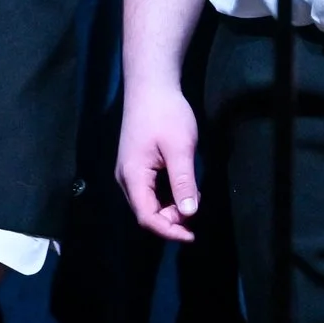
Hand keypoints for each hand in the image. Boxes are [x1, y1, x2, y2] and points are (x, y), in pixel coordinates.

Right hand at [114, 80, 201, 243]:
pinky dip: (168, 197)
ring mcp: (129, 172)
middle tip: (197, 208)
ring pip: (148, 204)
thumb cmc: (165, 114)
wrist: (150, 87)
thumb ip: (183, 182)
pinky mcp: (136, 166)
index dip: (169, 231)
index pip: (146, 217)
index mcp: (133, 175)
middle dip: (172, 221)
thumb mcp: (180, 148)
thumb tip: (189, 214)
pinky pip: (150, 192)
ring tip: (193, 197)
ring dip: (171, 209)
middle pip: (146, 213)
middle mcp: (126, 178)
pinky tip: (184, 188)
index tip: (193, 235)